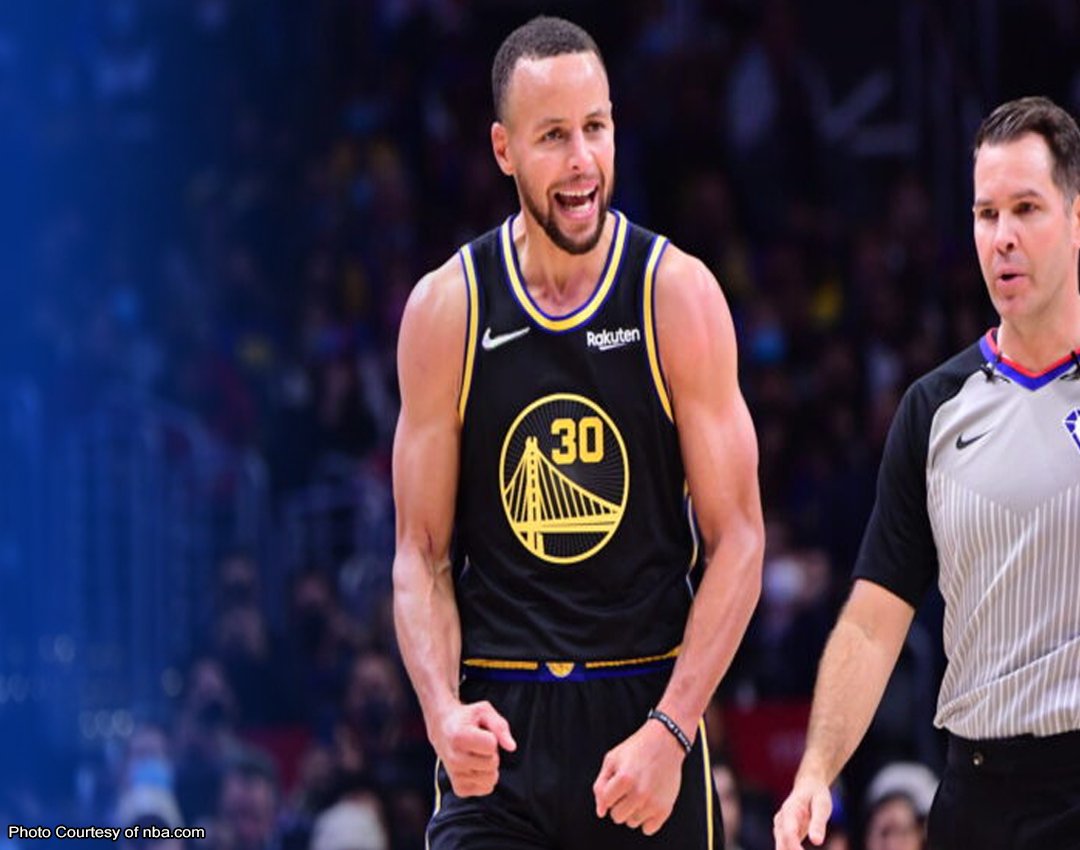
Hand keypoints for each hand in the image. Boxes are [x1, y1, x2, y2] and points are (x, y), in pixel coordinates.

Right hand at [432, 700, 516, 797]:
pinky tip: (476, 767)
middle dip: (492, 753)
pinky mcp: (458, 788)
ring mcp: (455, 775)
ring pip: (491, 779)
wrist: (442, 729)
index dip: (492, 737)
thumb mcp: (484, 711)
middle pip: (492, 763)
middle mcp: (454, 758)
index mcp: (459, 737)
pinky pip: (486, 789)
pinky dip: (486, 778)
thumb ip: (500, 726)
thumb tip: (511, 747)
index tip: (481, 732)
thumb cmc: (467, 718)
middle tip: (480, 744)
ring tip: (478, 755)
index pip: (492, 745)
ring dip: (490, 767)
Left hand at [592, 720, 685, 835]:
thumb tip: (601, 812)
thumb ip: (600, 786)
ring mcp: (654, 802)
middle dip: (619, 804)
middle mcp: (640, 793)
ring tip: (640, 792)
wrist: (665, 742)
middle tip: (628, 788)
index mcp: (624, 779)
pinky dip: (646, 820)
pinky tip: (648, 803)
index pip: (606, 802)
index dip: (609, 792)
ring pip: (632, 823)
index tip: (617, 782)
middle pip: (617, 817)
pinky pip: (648, 829)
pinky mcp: (665, 809)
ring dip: (632, 811)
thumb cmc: (636, 749)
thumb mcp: (612, 759)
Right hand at [773, 774, 832, 849]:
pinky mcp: (783, 833)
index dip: (796, 848)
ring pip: (781, 847)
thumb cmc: (816, 795)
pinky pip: (785, 847)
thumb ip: (819, 823)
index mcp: (790, 811)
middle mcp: (781, 820)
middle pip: (781, 844)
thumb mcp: (822, 805)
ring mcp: (780, 827)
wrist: (807, 785)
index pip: (789, 834)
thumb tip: (817, 842)